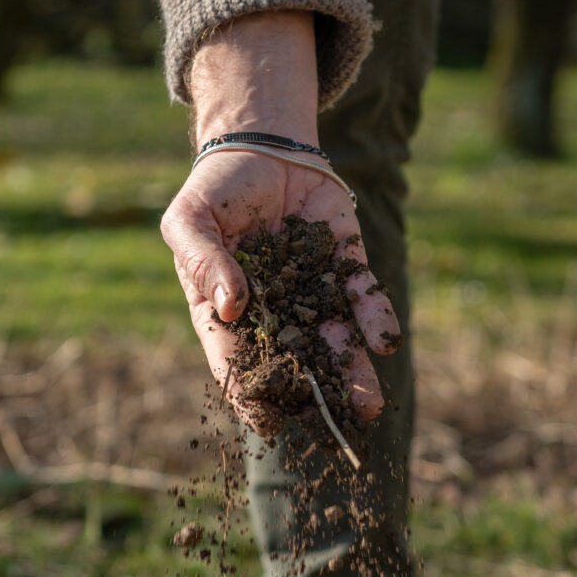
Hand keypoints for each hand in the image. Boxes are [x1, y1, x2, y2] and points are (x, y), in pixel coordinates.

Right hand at [160, 148, 400, 435]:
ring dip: (352, 372)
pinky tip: (385, 341)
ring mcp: (311, 287)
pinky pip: (361, 294)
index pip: (235, 355)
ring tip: (370, 405)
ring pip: (334, 337)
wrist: (263, 146)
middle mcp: (272, 307)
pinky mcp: (344, 263)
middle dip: (314, 394)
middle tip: (335, 430)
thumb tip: (231, 306)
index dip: (249, 388)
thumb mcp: (191, 220)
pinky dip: (374, 317)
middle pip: (293, 358)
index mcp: (225, 307)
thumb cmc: (215, 190)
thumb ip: (204, 261)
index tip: (267, 422)